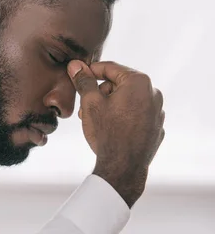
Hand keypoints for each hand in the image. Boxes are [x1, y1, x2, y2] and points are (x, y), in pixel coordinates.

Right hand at [68, 60, 164, 206]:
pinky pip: (137, 115)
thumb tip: (76, 66)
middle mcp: (153, 93)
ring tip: (96, 120)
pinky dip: (124, 118)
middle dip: (101, 93)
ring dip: (111, 105)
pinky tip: (112, 130)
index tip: (78, 75)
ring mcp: (157, 112)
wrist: (123, 167)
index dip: (91, 71)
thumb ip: (84, 81)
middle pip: (121, 84)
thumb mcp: (90, 103)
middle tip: (86, 107)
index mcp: (138, 82)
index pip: (110, 68)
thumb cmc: (107, 133)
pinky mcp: (156, 127)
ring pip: (129, 100)